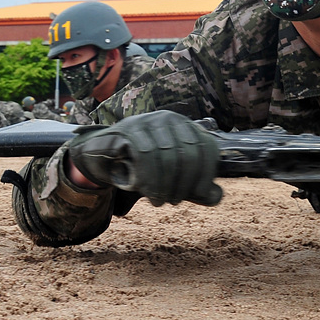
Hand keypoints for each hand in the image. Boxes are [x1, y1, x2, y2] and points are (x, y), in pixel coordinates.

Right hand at [68, 110, 220, 206]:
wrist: (103, 159)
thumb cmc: (142, 168)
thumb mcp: (173, 180)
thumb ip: (195, 188)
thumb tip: (216, 197)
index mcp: (186, 126)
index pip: (207, 149)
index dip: (206, 176)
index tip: (198, 195)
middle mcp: (169, 118)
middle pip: (188, 153)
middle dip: (184, 183)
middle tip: (173, 201)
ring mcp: (148, 121)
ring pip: (166, 155)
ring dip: (164, 184)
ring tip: (158, 200)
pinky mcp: (128, 129)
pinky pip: (144, 154)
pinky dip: (147, 177)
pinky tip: (143, 189)